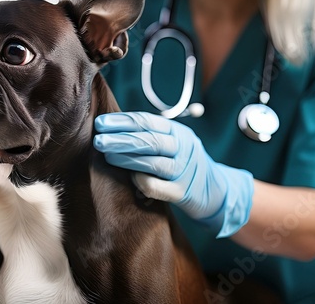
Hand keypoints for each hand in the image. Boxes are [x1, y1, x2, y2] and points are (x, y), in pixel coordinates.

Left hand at [93, 112, 253, 236]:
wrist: (215, 189)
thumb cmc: (182, 162)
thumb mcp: (171, 142)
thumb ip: (147, 135)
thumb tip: (109, 129)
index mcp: (177, 131)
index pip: (147, 121)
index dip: (122, 121)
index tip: (101, 123)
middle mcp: (183, 148)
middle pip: (149, 140)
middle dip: (121, 139)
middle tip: (99, 140)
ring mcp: (184, 171)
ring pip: (154, 162)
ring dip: (128, 158)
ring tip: (107, 156)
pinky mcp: (183, 193)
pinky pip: (159, 187)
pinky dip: (143, 182)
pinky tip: (130, 179)